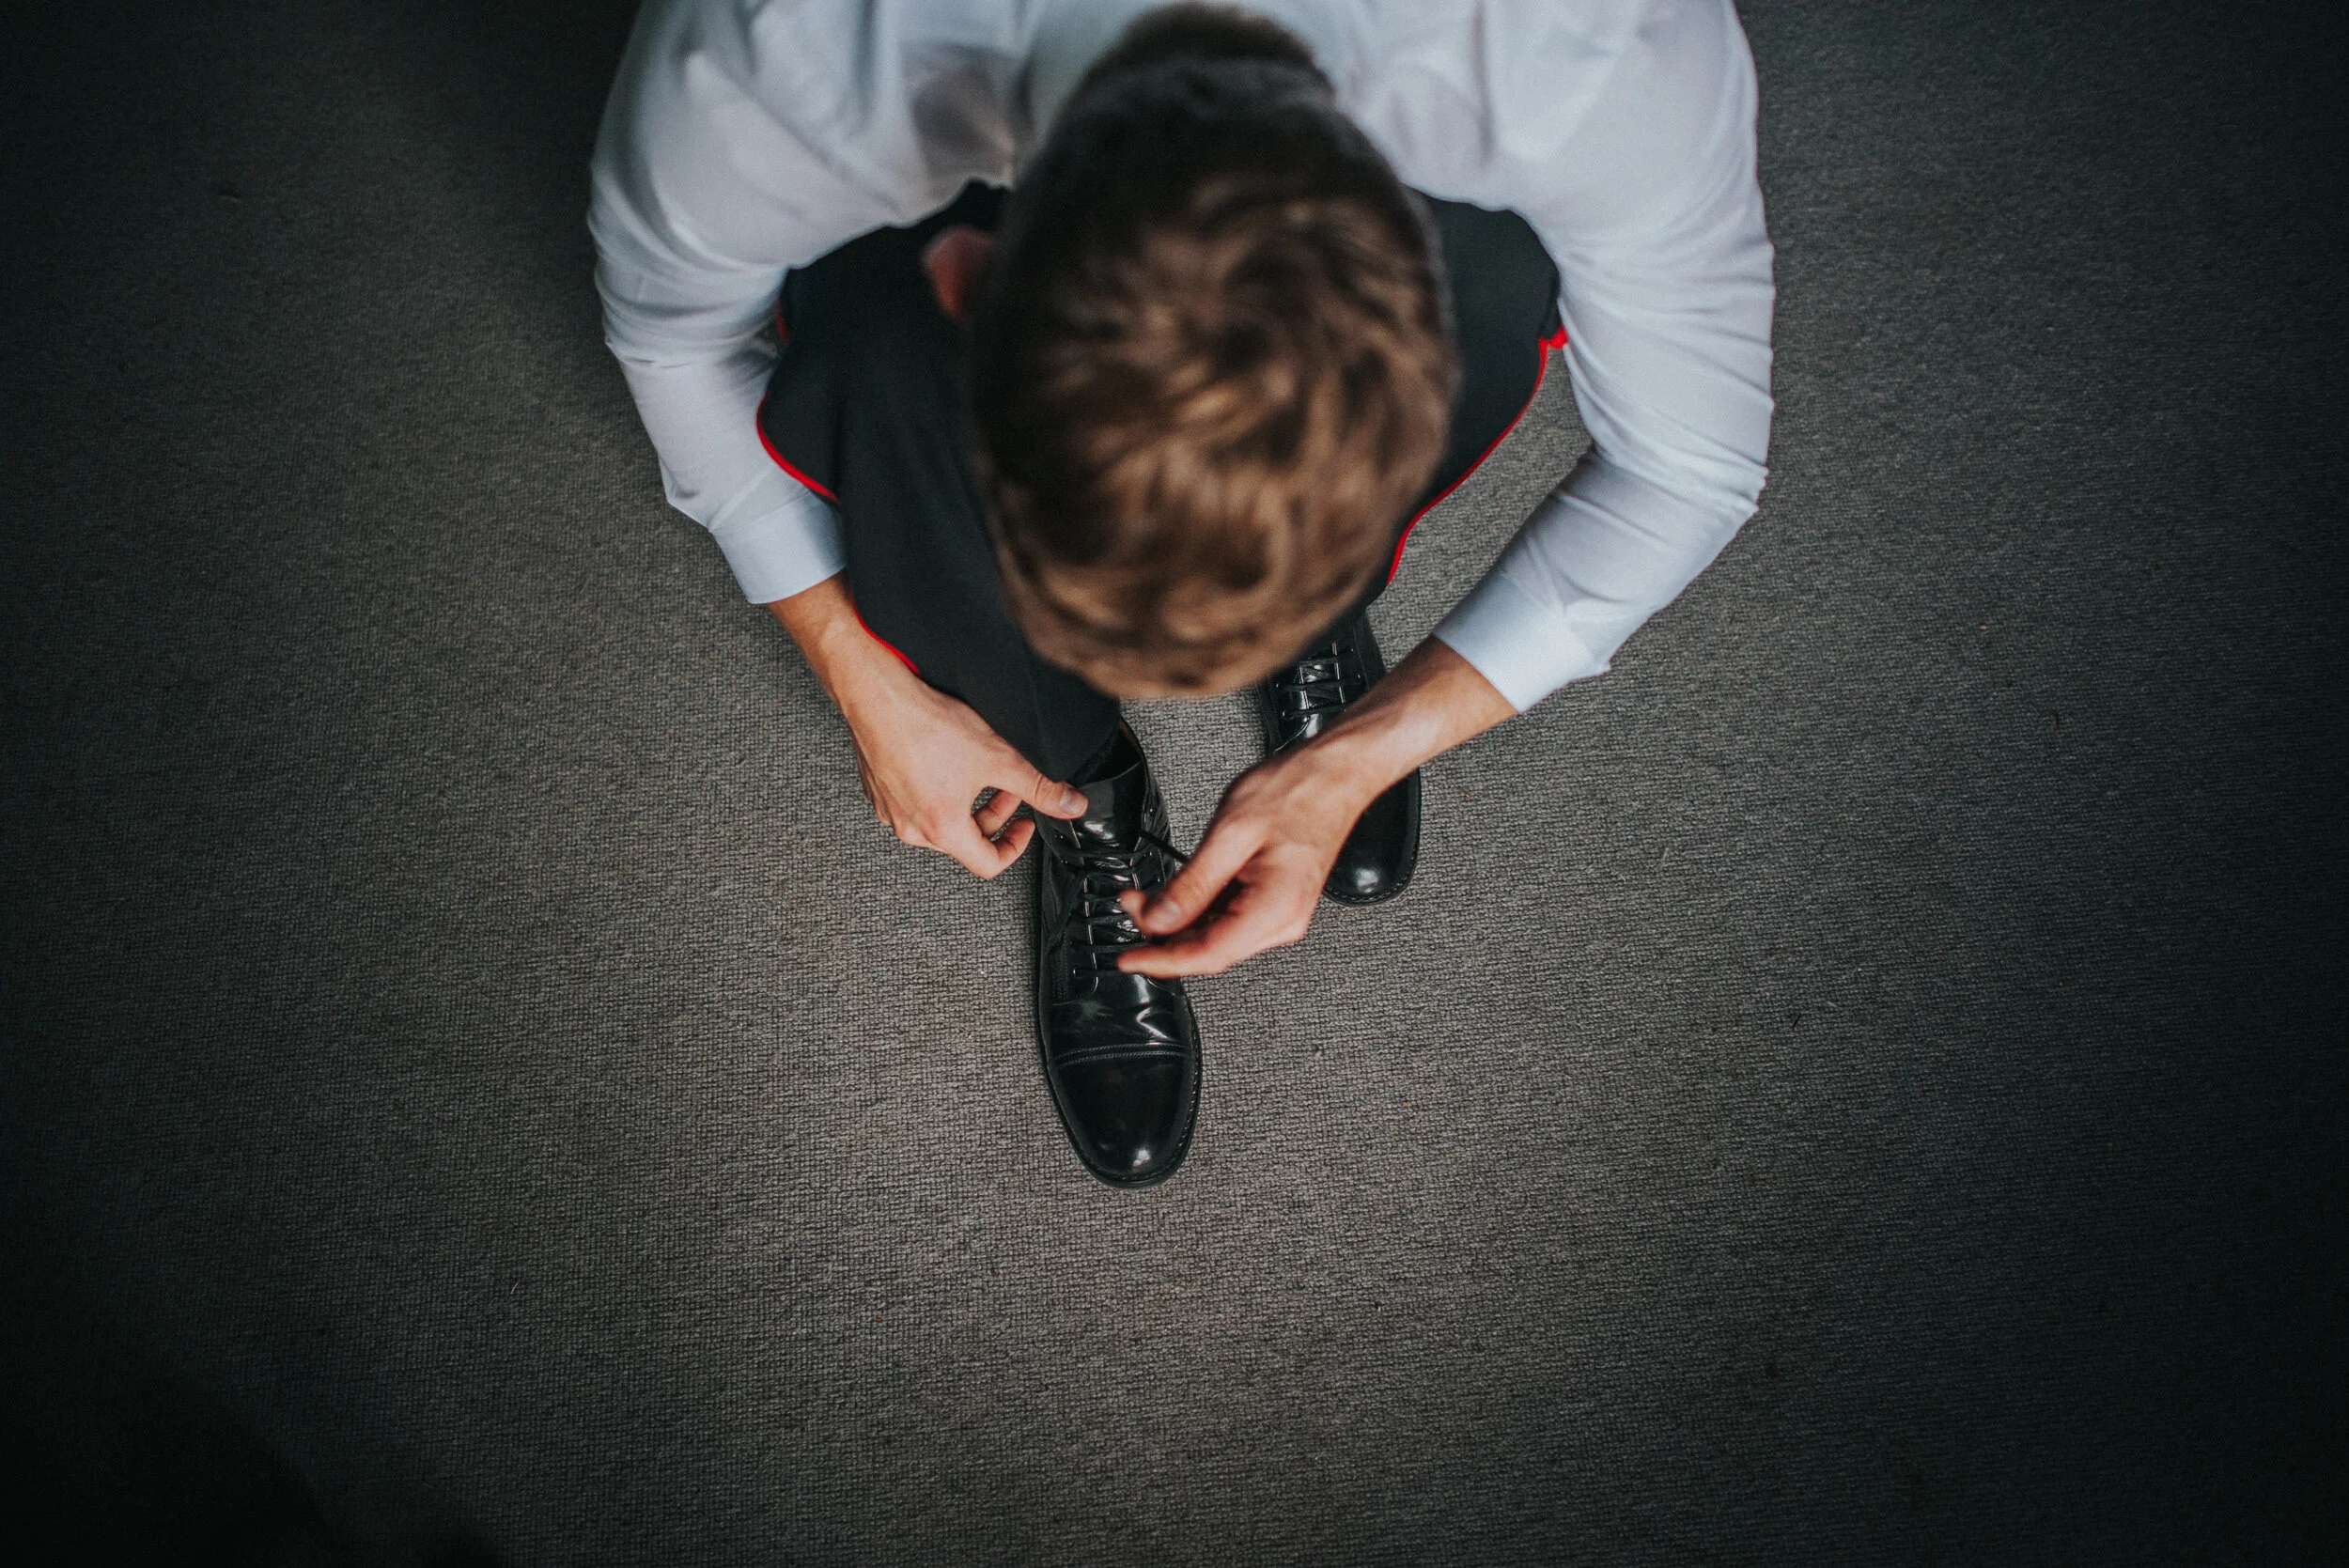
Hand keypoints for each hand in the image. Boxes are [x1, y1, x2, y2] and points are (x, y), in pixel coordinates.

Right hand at [768, 576, 1086, 877]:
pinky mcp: (877, 789)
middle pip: (965, 840)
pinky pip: (914, 801)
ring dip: (966, 802)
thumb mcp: (999, 758)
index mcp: (943, 831)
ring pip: (939, 819)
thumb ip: (1040, 787)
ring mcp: (890, 810)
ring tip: (979, 769)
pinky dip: (935, 789)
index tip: (1025, 824)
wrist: (877, 695)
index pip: (988, 864)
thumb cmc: (927, 726)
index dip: (1016, 846)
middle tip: (1009, 787)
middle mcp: (911, 829)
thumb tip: (1071, 804)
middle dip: (994, 814)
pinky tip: (944, 758)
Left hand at [1118, 634, 1518, 976]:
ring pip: (1216, 936)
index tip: (1127, 957)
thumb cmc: (1297, 791)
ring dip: (1178, 923)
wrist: (1336, 772)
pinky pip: (1228, 918)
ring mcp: (1281, 913)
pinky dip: (1197, 911)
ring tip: (1146, 896)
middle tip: (1130, 904)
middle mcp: (1282, 921)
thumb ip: (1191, 885)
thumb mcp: (1230, 834)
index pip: (1207, 955)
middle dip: (1163, 936)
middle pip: (1210, 950)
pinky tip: (1177, 893)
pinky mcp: (1275, 901)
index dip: (1160, 960)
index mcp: (1274, 910)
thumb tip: (1157, 920)